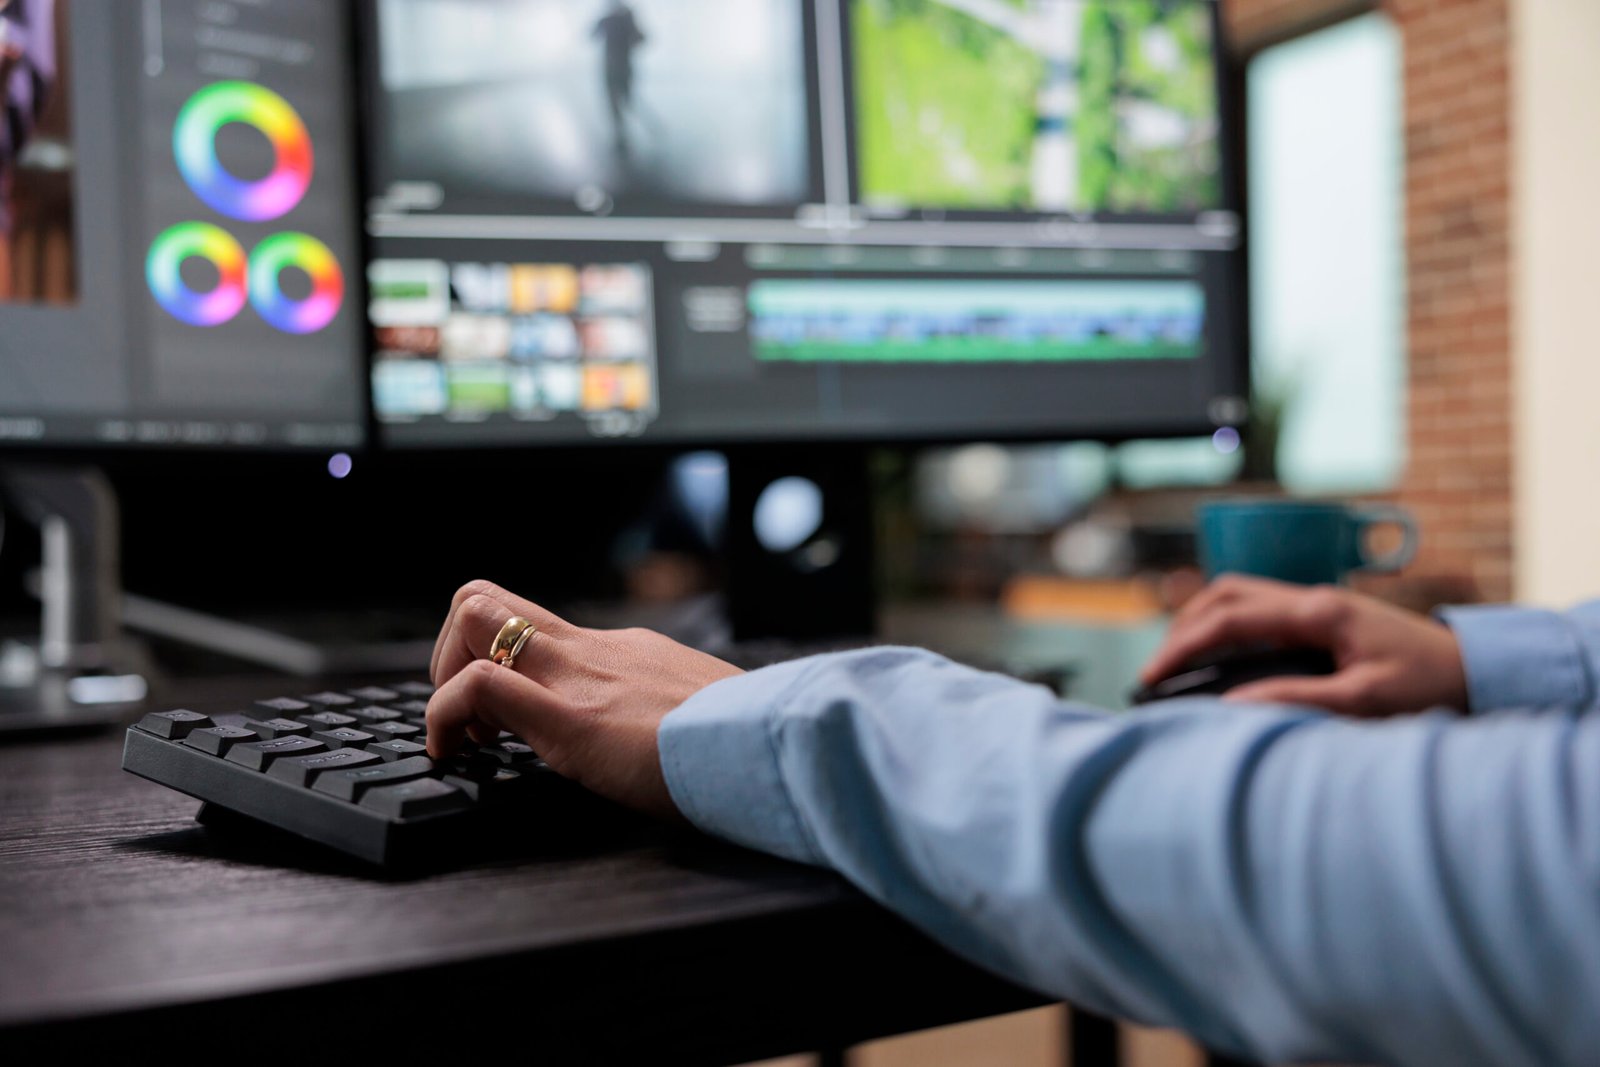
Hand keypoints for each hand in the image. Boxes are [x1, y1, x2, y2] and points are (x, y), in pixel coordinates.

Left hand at [425, 580, 742, 818]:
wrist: (778, 743)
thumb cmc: (753, 741)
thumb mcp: (710, 715)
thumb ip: (684, 714)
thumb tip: (692, 738)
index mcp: (629, 651)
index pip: (542, 628)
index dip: (501, 660)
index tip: (501, 719)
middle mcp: (595, 648)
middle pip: (490, 597)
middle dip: (454, 649)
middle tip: (471, 717)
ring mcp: (578, 676)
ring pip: (473, 617)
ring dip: (443, 674)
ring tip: (464, 737)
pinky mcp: (568, 718)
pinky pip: (477, 687)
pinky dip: (444, 715)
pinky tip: (455, 754)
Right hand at [1139, 575, 1469, 716]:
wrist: (1477, 671)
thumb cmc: (1430, 686)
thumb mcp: (1364, 701)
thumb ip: (1295, 699)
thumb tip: (1230, 704)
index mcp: (1319, 612)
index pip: (1229, 617)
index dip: (1183, 645)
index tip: (1153, 676)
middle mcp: (1312, 598)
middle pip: (1224, 594)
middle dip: (1181, 629)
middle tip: (1156, 671)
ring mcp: (1316, 604)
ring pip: (1237, 597)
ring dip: (1200, 623)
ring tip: (1175, 663)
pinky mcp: (1321, 617)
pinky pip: (1257, 611)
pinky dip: (1224, 627)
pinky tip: (1216, 657)